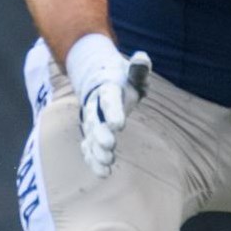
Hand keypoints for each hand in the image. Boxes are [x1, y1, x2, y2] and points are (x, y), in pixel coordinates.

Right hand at [65, 34, 151, 178]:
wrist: (97, 79)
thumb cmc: (122, 78)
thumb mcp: (132, 72)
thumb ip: (138, 69)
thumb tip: (142, 58)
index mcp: (107, 89)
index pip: (108, 100)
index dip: (112, 112)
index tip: (119, 126)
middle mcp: (95, 106)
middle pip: (95, 121)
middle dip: (100, 135)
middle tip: (109, 147)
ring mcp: (91, 119)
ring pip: (90, 136)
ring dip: (96, 151)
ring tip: (107, 165)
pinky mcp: (90, 131)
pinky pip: (88, 146)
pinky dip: (92, 159)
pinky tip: (102, 172)